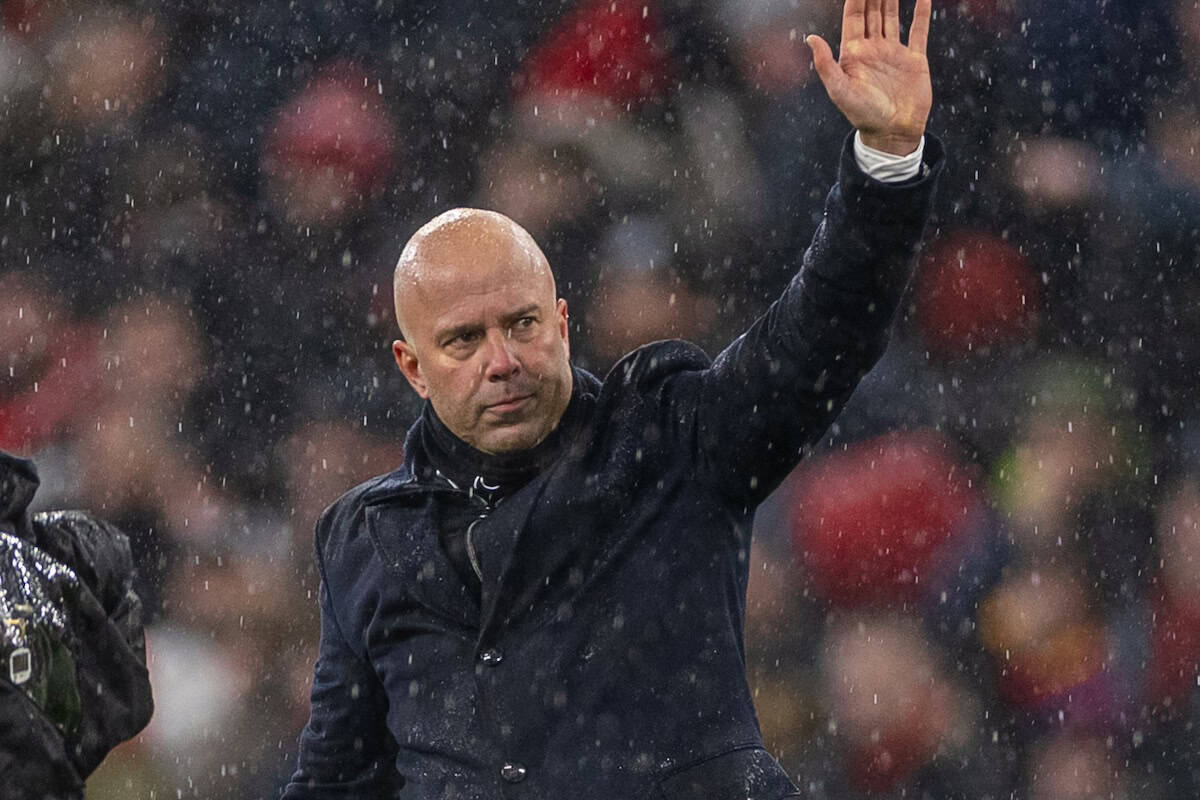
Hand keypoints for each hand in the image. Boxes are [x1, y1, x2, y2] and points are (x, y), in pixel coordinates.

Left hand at [807, 0, 931, 154]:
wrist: (892, 133)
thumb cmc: (862, 116)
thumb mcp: (839, 90)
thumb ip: (825, 65)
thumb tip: (810, 38)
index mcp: (853, 53)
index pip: (854, 16)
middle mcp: (873, 49)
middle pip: (873, 12)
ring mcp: (894, 52)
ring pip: (892, 16)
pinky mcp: (914, 59)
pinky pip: (919, 30)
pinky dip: (922, 13)